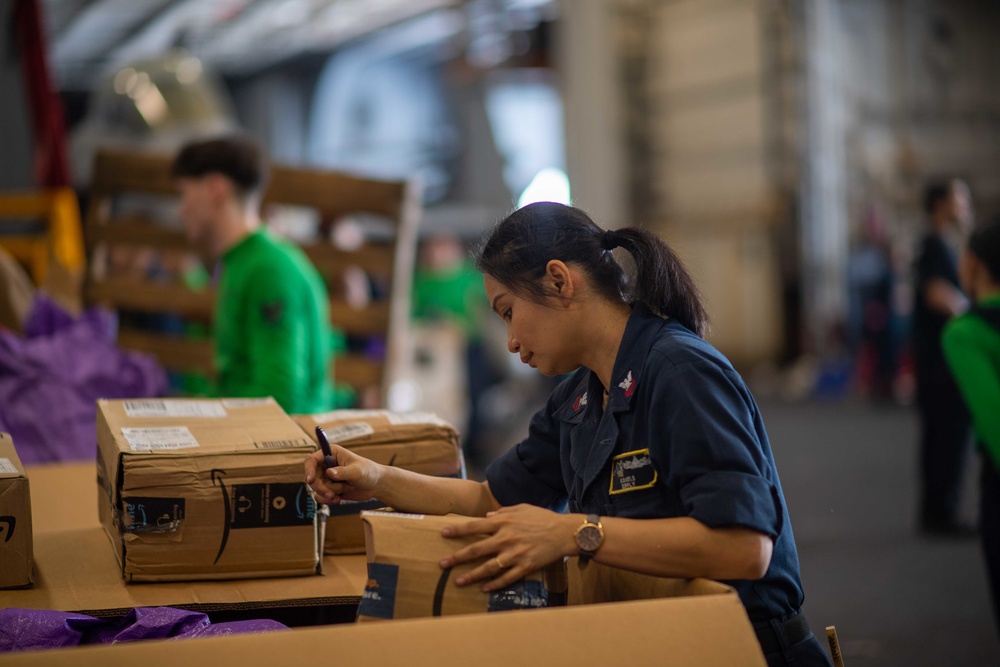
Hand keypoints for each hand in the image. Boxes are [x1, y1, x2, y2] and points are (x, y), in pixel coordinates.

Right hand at [303, 444, 381, 504]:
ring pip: (316, 488)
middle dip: (321, 487)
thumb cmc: (369, 472)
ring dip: (328, 493)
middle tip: (331, 494)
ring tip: (342, 492)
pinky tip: (338, 499)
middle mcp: (326, 464)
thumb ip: (344, 472)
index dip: (308, 469)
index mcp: (331, 453)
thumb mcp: (357, 471)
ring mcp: (326, 477)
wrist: (375, 485)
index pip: (311, 460)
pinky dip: (328, 500)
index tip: (311, 480)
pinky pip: (320, 496)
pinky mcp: (328, 488)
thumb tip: (329, 472)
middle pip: (312, 477)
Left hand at [438, 504, 578, 591]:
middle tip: (442, 564)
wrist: (564, 533)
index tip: (443, 533)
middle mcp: (506, 539)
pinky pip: (506, 578)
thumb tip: (487, 514)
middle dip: (457, 557)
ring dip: (471, 575)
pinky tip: (483, 588)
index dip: (458, 530)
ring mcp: (514, 555)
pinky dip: (494, 584)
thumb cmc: (543, 518)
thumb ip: (503, 511)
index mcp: (503, 522)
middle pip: (476, 549)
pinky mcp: (525, 567)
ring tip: (458, 582)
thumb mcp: (522, 508)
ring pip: (488, 567)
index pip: (475, 526)